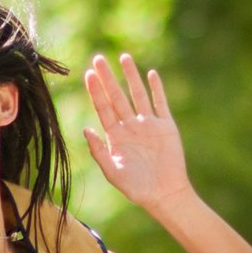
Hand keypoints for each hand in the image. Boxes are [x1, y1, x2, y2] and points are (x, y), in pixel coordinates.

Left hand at [83, 53, 192, 213]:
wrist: (164, 194)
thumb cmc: (136, 188)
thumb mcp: (112, 171)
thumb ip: (98, 151)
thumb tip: (85, 129)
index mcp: (115, 136)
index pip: (103, 108)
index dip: (96, 91)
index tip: (88, 74)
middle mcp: (130, 126)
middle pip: (116, 96)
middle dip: (108, 78)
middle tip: (98, 59)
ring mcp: (148, 124)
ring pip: (138, 94)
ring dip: (131, 76)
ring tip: (123, 58)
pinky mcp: (166, 126)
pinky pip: (160, 103)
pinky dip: (157, 89)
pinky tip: (151, 74)